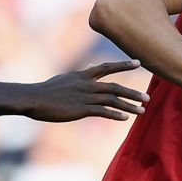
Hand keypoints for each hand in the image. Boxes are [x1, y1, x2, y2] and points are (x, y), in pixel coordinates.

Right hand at [26, 60, 148, 122]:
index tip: (139, 62)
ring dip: (129, 106)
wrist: (33, 98)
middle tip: (148, 97)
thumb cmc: (48, 90)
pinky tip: (125, 118)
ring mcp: (85, 96)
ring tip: (142, 110)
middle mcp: (87, 84)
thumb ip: (81, 74)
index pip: (107, 67)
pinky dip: (115, 114)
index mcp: (83, 75)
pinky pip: (102, 111)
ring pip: (112, 100)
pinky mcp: (81, 109)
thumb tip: (91, 67)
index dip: (124, 64)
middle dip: (133, 92)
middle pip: (115, 86)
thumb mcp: (66, 78)